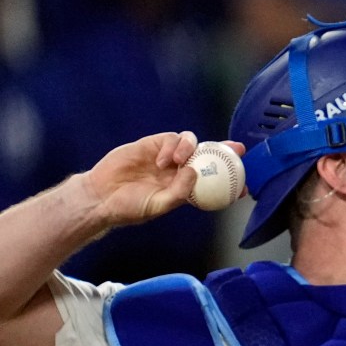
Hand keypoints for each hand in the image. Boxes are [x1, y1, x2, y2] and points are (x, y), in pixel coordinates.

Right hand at [75, 132, 239, 229]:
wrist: (101, 196)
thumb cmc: (129, 206)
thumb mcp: (158, 206)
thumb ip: (179, 192)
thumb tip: (196, 173)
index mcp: (185, 187)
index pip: (214, 179)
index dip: (230, 178)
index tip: (245, 181)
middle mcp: (179, 169)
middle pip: (209, 154)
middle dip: (226, 150)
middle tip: (238, 149)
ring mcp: (166, 156)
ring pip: (191, 143)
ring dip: (191, 148)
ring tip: (179, 162)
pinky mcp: (151, 145)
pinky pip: (170, 139)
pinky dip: (172, 146)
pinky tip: (163, 160)